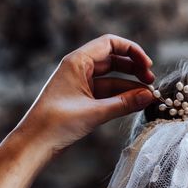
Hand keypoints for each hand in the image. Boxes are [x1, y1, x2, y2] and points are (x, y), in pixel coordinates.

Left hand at [15, 34, 155, 153]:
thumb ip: (125, 103)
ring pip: (112, 78)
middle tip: (151, 82)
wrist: (35, 143)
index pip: (110, 44)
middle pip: (113, 59)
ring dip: (130, 85)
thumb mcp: (95, 112)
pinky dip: (122, 96)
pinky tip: (135, 103)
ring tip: (147, 96)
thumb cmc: (57, 123)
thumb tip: (149, 96)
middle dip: (134, 68)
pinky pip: (107, 92)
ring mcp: (81, 84)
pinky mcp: (83, 99)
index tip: (148, 66)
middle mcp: (79, 69)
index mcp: (77, 62)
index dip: (132, 51)